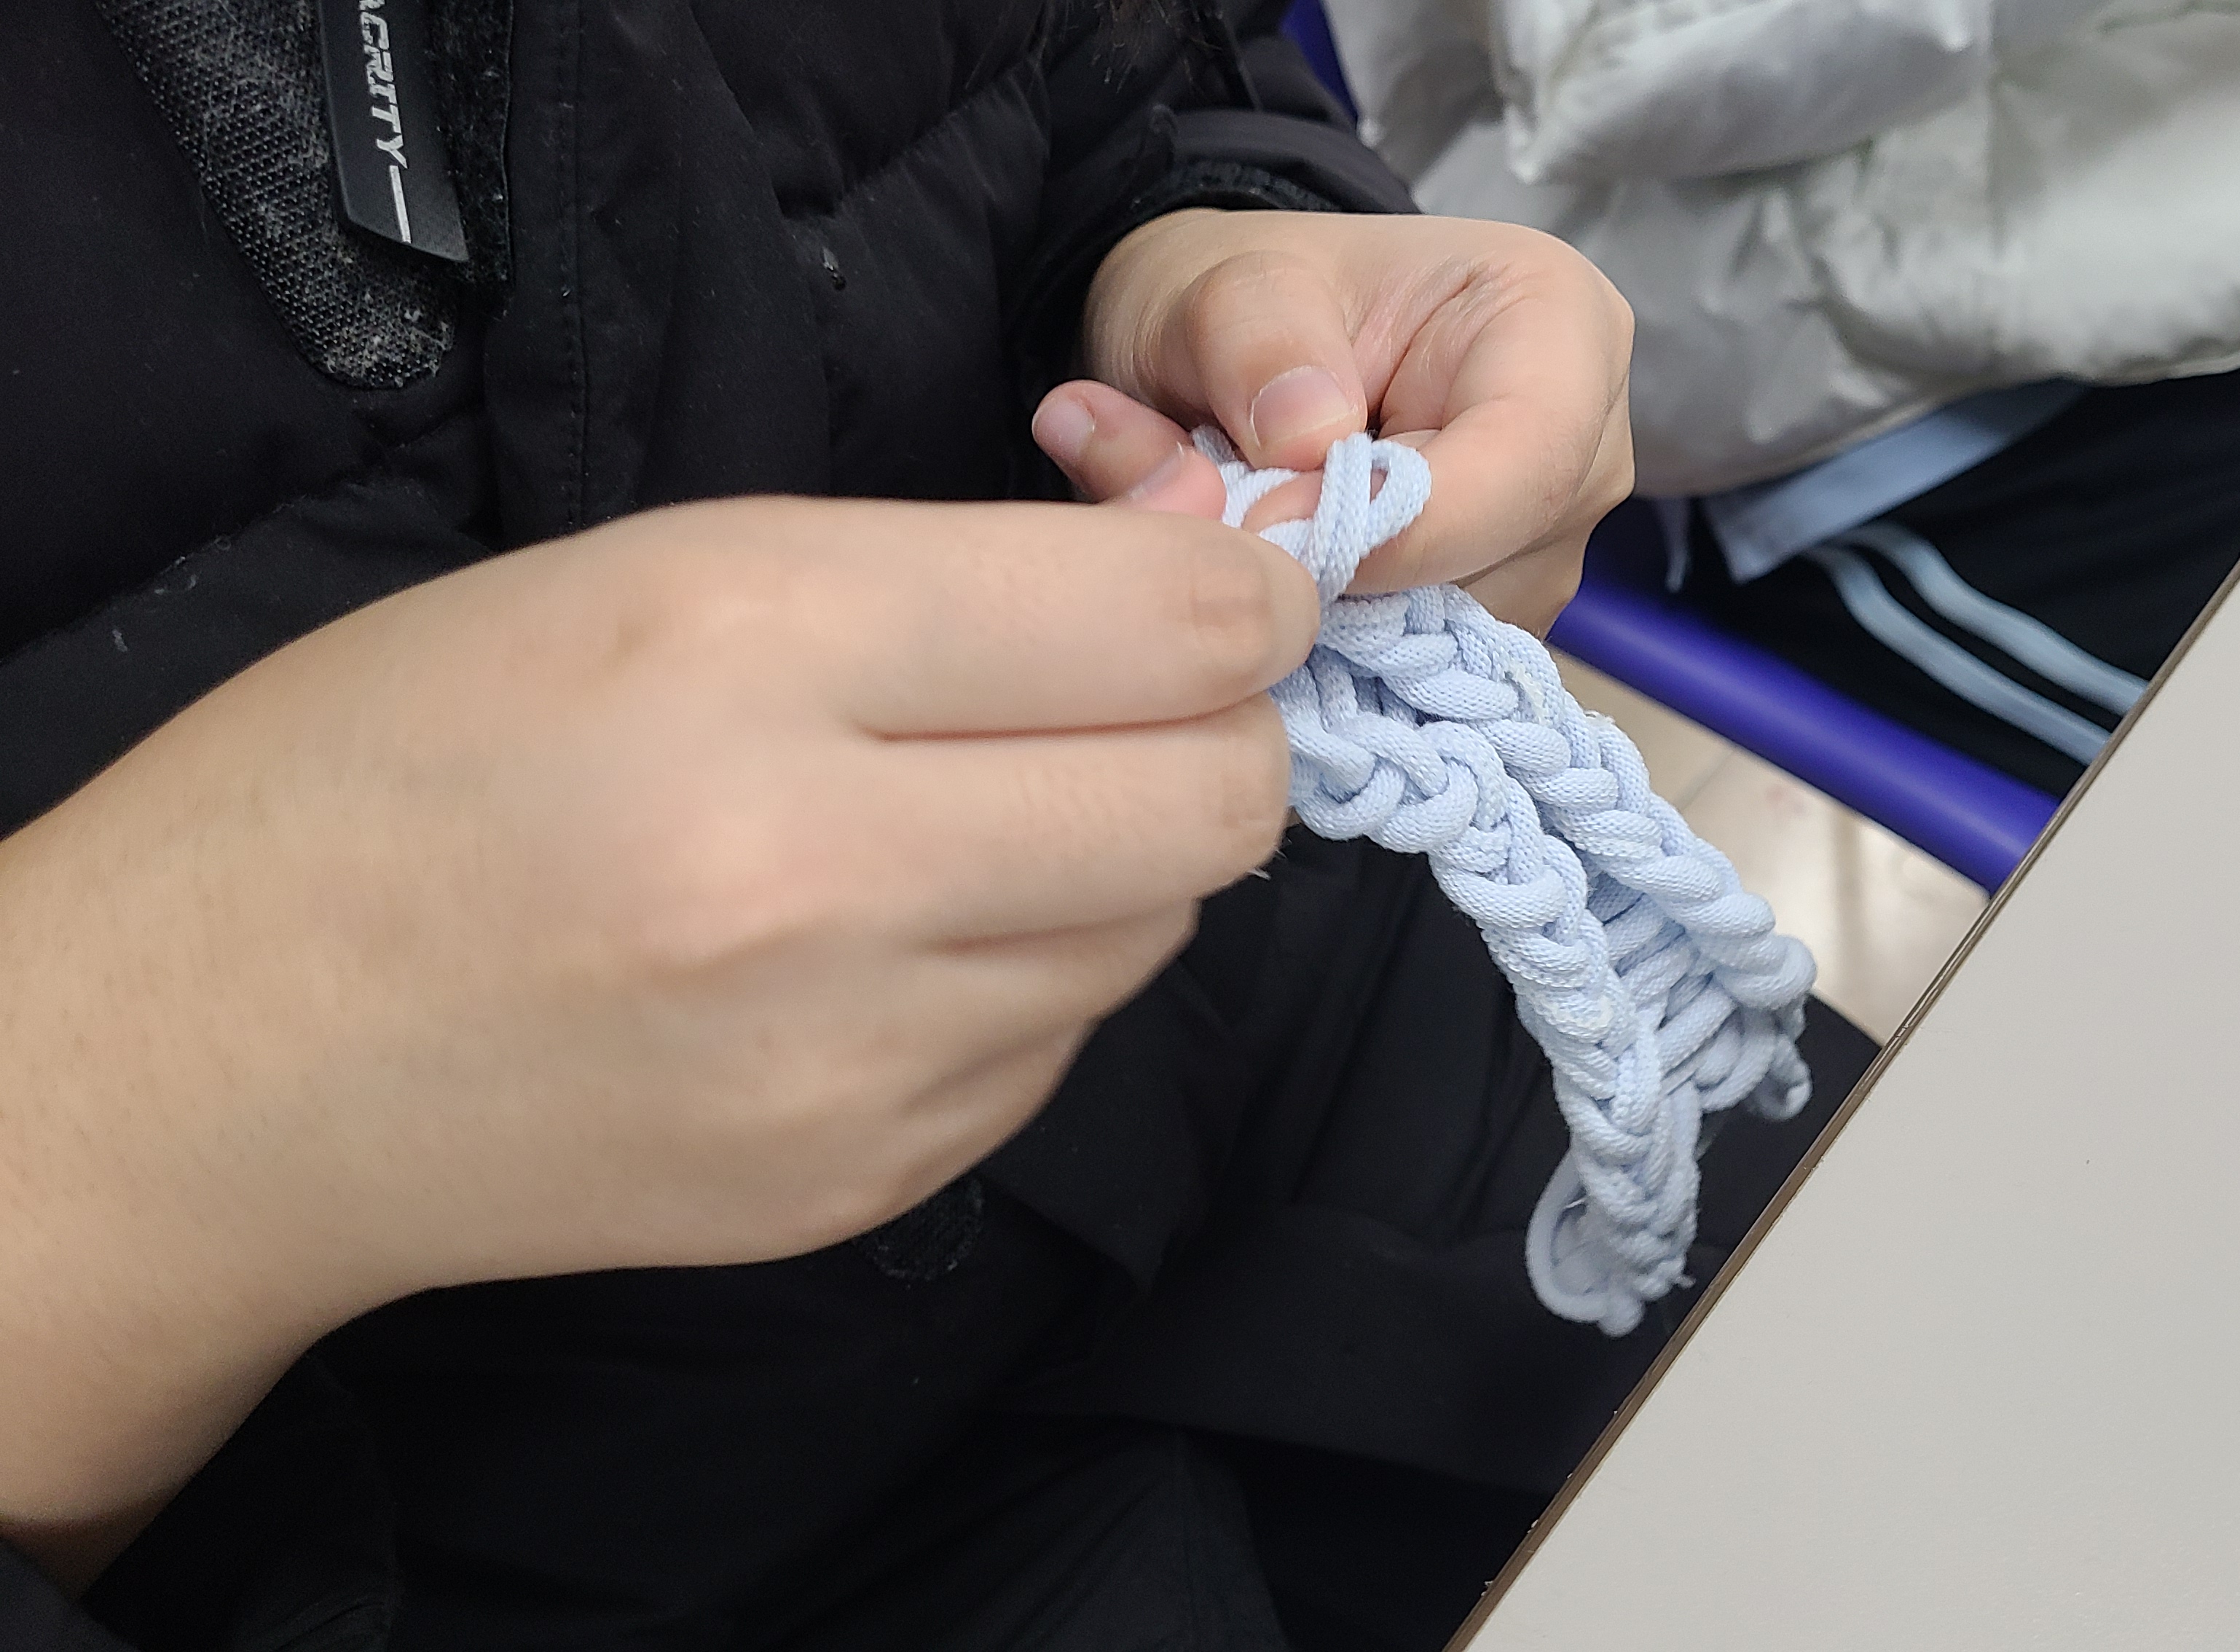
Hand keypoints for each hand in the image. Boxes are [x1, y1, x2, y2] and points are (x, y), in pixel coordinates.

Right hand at [0, 495, 1314, 1580]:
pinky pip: (1058, 1046)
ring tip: (970, 820)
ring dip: (1118, 858)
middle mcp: (821, 870)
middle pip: (1217, 800)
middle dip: (1220, 731)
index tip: (1230, 588)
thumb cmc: (405, 761)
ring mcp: (849, 1061)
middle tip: (1134, 701)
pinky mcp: (858, 1188)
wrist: (221, 1058)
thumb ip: (941, 576)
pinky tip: (892, 945)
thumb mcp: (651, 574)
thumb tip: (1197, 581)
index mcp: (751, 652)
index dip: (1244, 596)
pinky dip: (1028, 975)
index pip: (1165, 629)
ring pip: (1156, 931)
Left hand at [1034, 209, 1638, 635]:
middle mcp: (1588, 444)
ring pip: (1468, 633)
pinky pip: (1439, 661)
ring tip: (1263, 548)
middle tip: (1238, 543)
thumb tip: (1307, 443)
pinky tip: (1295, 588)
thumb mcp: (1220, 290)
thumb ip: (1253, 344)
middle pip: (1501, 562)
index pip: (1528, 459)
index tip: (1268, 524)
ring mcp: (1554, 539)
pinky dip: (1352, 644)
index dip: (1401, 522)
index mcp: (1559, 321)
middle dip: (1361, 579)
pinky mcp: (1507, 607)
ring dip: (1347, 620)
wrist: (1237, 348)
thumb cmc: (1247, 307)